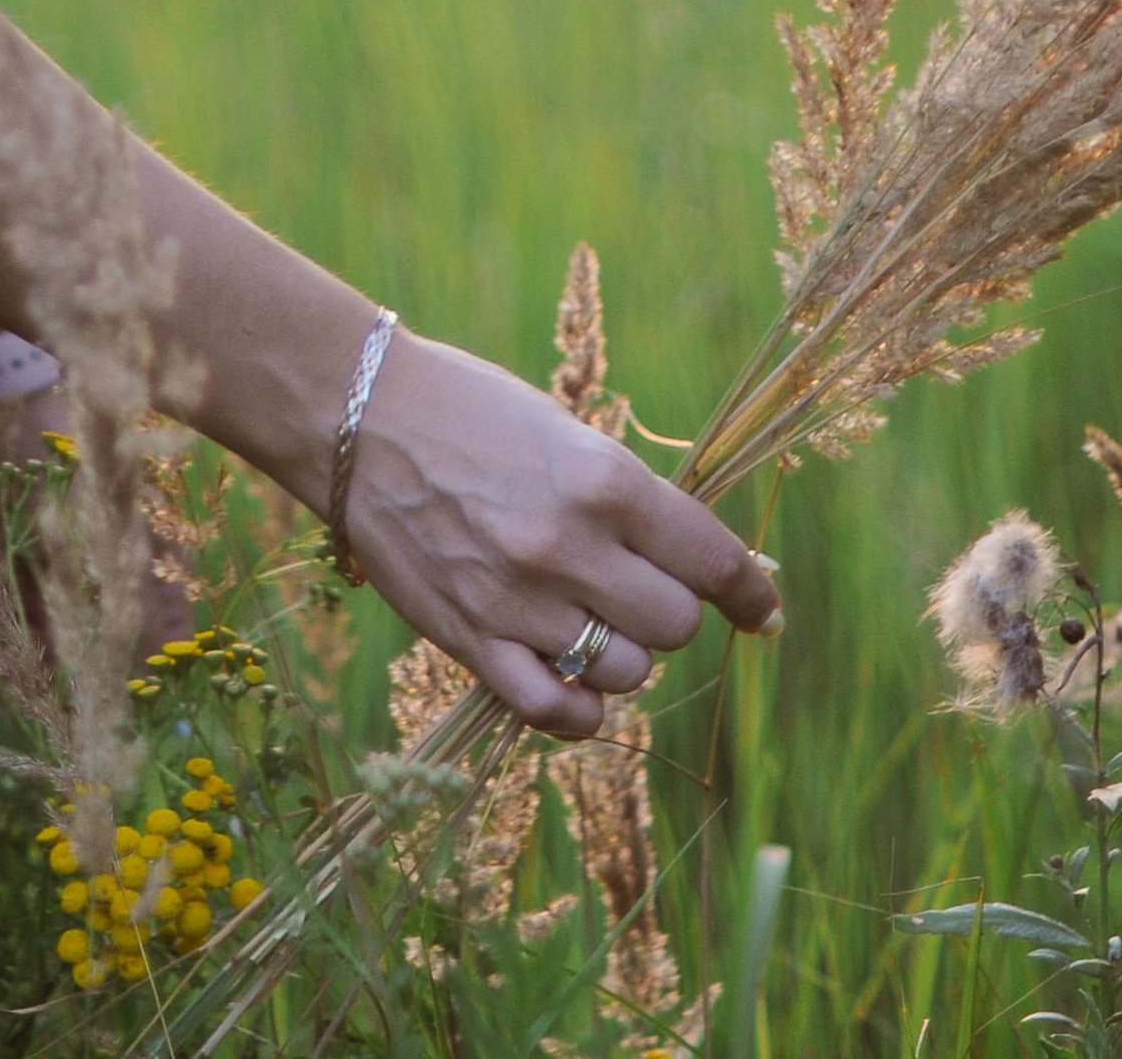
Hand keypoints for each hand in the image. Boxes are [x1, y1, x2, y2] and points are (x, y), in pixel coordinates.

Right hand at [338, 331, 782, 737]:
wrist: (357, 417)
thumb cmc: (471, 410)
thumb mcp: (566, 433)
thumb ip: (633, 500)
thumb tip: (706, 565)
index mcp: (601, 480)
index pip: (712, 560)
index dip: (749, 592)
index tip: (763, 610)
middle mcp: (567, 546)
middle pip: (675, 625)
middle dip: (673, 611)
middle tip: (644, 589)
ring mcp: (517, 600)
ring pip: (626, 672)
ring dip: (624, 653)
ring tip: (592, 618)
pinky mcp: (470, 639)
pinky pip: (555, 711)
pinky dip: (579, 708)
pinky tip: (573, 680)